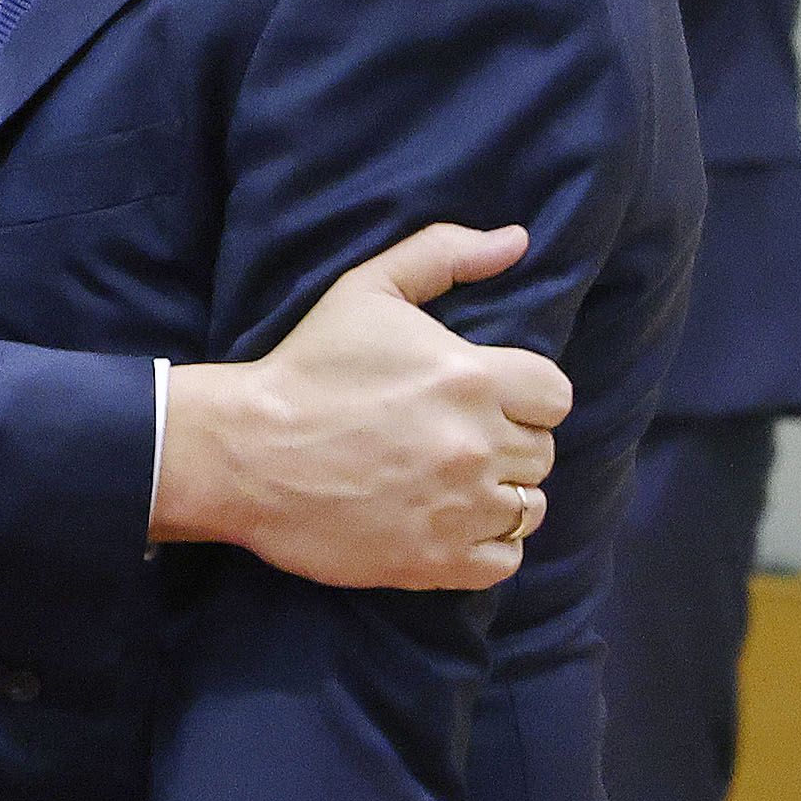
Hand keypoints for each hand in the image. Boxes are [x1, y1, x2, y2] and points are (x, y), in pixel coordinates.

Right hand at [152, 224, 569, 590]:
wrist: (245, 451)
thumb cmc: (307, 366)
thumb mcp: (367, 289)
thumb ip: (445, 254)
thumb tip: (517, 239)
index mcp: (470, 377)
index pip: (555, 395)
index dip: (525, 395)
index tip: (484, 396)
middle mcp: (477, 445)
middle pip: (542, 453)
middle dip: (507, 442)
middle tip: (454, 437)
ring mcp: (461, 510)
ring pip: (530, 509)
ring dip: (500, 494)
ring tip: (453, 482)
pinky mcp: (439, 561)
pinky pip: (507, 560)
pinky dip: (487, 545)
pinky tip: (448, 521)